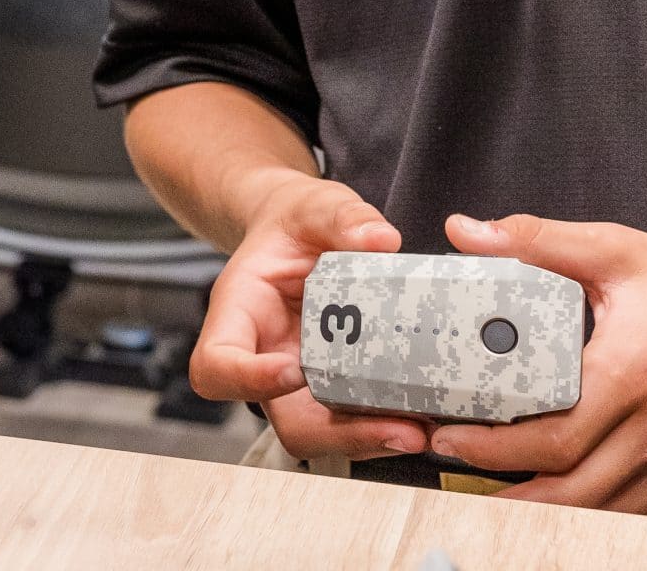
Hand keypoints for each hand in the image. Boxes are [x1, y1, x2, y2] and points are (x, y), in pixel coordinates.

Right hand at [190, 172, 432, 459]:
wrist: (302, 236)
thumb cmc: (295, 223)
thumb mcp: (313, 205)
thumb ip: (341, 216)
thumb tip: (380, 238)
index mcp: (239, 312)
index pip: (217, 366)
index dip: (248, 380)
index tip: (293, 370)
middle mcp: (265, 359)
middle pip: (284, 422)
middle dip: (342, 435)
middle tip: (399, 428)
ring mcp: (301, 383)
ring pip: (325, 436)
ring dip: (373, 441)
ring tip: (424, 429)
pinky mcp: (335, 390)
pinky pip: (355, 424)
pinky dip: (390, 428)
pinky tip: (429, 415)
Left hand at [426, 212, 646, 515]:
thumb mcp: (617, 250)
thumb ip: (538, 241)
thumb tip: (468, 232)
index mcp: (631, 375)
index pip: (554, 437)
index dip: (494, 447)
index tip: (450, 436)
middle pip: (570, 487)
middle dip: (503, 485)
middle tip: (456, 461)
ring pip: (601, 510)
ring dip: (542, 508)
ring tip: (491, 490)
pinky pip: (637, 515)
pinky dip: (592, 515)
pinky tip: (556, 500)